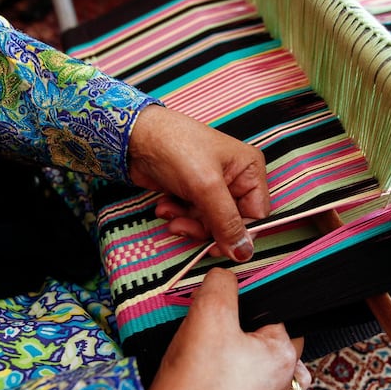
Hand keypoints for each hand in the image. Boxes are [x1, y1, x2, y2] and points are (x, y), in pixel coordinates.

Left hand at [128, 105, 270, 261]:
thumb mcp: (206, 187)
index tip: (217, 245)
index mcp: (249, 170)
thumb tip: (244, 252)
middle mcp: (236, 179)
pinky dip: (179, 216)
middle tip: (184, 227)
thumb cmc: (175, 146)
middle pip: (232, 223)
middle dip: (206, 229)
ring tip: (169, 212)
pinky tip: (164, 205)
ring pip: (211, 224)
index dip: (239, 233)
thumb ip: (227, 222)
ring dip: (188, 223)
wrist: (134, 136)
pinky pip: (194, 218)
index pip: (256, 215)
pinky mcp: (193, 193)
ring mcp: (214, 187)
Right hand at [145, 268, 310, 389]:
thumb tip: (223, 276)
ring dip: (251, 356)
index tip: (223, 300)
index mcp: (284, 354)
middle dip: (249, 325)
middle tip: (219, 323)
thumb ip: (222, 282)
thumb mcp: (209, 311)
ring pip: (268, 368)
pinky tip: (227, 381)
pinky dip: (245, 389)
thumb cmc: (197, 377)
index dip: (248, 299)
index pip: (277, 310)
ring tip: (225, 349)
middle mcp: (282, 380)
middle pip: (274, 337)